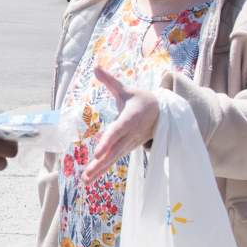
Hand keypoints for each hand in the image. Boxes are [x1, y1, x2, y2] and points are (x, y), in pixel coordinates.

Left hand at [82, 66, 158, 182]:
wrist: (162, 114)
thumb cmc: (140, 100)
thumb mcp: (126, 90)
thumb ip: (110, 81)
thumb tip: (95, 66)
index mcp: (131, 119)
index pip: (118, 131)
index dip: (108, 142)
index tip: (98, 152)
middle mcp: (130, 135)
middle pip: (114, 150)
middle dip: (100, 163)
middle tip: (86, 174)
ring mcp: (129, 144)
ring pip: (113, 158)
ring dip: (99, 170)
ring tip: (84, 180)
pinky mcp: (126, 149)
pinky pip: (114, 160)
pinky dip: (102, 169)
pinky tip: (89, 178)